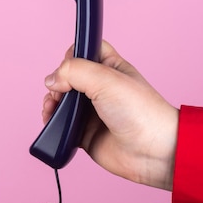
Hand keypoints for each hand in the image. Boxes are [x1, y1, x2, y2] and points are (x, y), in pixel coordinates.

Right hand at [42, 41, 178, 190]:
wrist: (152, 151)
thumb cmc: (141, 112)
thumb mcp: (106, 79)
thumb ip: (74, 71)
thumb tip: (51, 79)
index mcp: (110, 68)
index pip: (86, 51)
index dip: (73, 54)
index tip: (66, 64)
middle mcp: (101, 88)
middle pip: (68, 77)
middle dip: (57, 82)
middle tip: (60, 91)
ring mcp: (92, 112)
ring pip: (62, 101)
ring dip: (51, 102)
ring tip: (51, 108)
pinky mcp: (85, 133)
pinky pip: (62, 125)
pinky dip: (53, 123)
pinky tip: (52, 122)